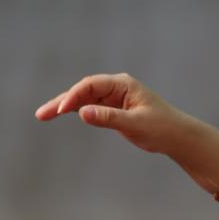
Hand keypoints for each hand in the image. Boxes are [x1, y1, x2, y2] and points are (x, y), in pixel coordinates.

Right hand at [35, 73, 176, 152]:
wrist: (176, 136)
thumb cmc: (161, 127)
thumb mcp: (135, 124)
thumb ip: (108, 118)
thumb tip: (82, 113)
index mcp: (123, 84)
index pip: (91, 85)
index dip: (74, 96)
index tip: (63, 110)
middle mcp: (116, 87)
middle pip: (83, 90)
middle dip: (62, 101)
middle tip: (42, 114)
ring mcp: (113, 97)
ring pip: (83, 99)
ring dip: (64, 107)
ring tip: (43, 116)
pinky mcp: (112, 108)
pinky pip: (90, 107)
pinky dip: (75, 111)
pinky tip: (60, 115)